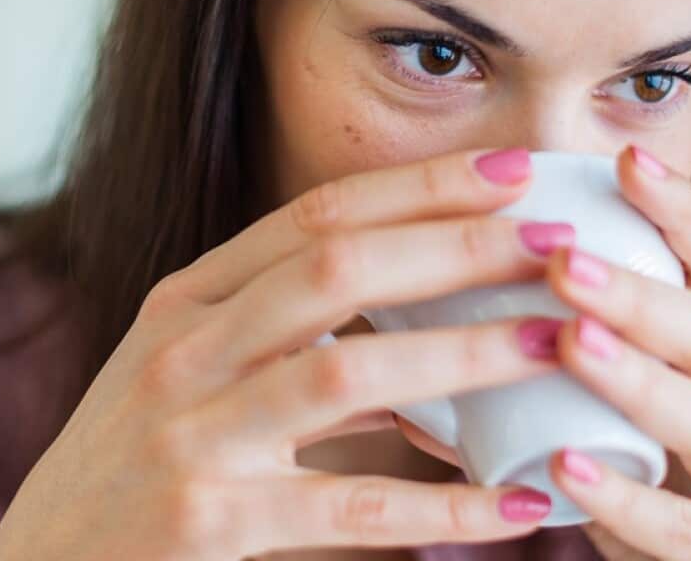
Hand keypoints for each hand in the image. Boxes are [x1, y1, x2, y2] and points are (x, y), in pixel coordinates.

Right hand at [0, 148, 574, 559]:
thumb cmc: (131, 471)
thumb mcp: (191, 379)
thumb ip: (293, 347)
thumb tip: (437, 340)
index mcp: (187, 300)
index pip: (315, 216)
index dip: (420, 187)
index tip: (513, 169)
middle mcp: (183, 349)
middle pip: (336, 269)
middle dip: (456, 244)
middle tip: (559, 237)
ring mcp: (188, 433)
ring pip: (346, 370)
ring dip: (464, 353)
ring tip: (559, 343)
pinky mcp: (204, 522)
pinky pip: (349, 505)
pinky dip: (444, 507)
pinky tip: (518, 507)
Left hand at [541, 145, 690, 559]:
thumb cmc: (666, 496)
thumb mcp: (623, 421)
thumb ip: (544, 376)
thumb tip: (419, 330)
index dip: (681, 210)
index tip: (624, 157)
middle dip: (636, 292)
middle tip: (559, 259)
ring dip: (637, 378)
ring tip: (569, 341)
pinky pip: (687, 530)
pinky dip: (623, 498)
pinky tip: (563, 469)